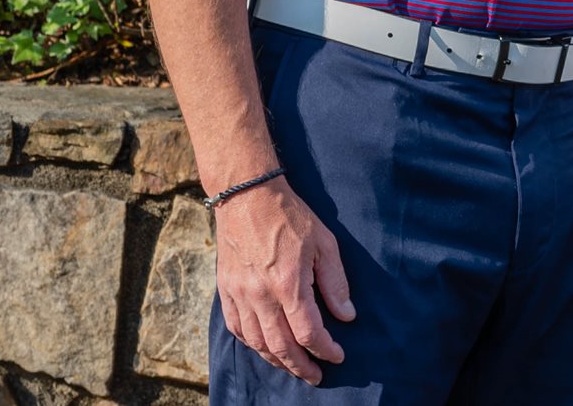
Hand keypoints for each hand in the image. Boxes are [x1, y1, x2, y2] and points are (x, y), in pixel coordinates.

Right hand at [214, 176, 355, 384]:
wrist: (247, 195)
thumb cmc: (290, 216)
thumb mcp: (324, 243)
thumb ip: (335, 282)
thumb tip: (346, 315)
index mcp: (288, 284)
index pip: (308, 332)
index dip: (325, 349)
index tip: (337, 356)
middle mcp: (260, 295)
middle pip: (281, 346)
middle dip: (301, 366)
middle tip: (316, 376)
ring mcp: (240, 294)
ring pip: (257, 343)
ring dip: (277, 360)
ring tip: (294, 366)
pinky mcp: (226, 290)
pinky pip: (236, 328)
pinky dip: (252, 344)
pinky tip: (264, 347)